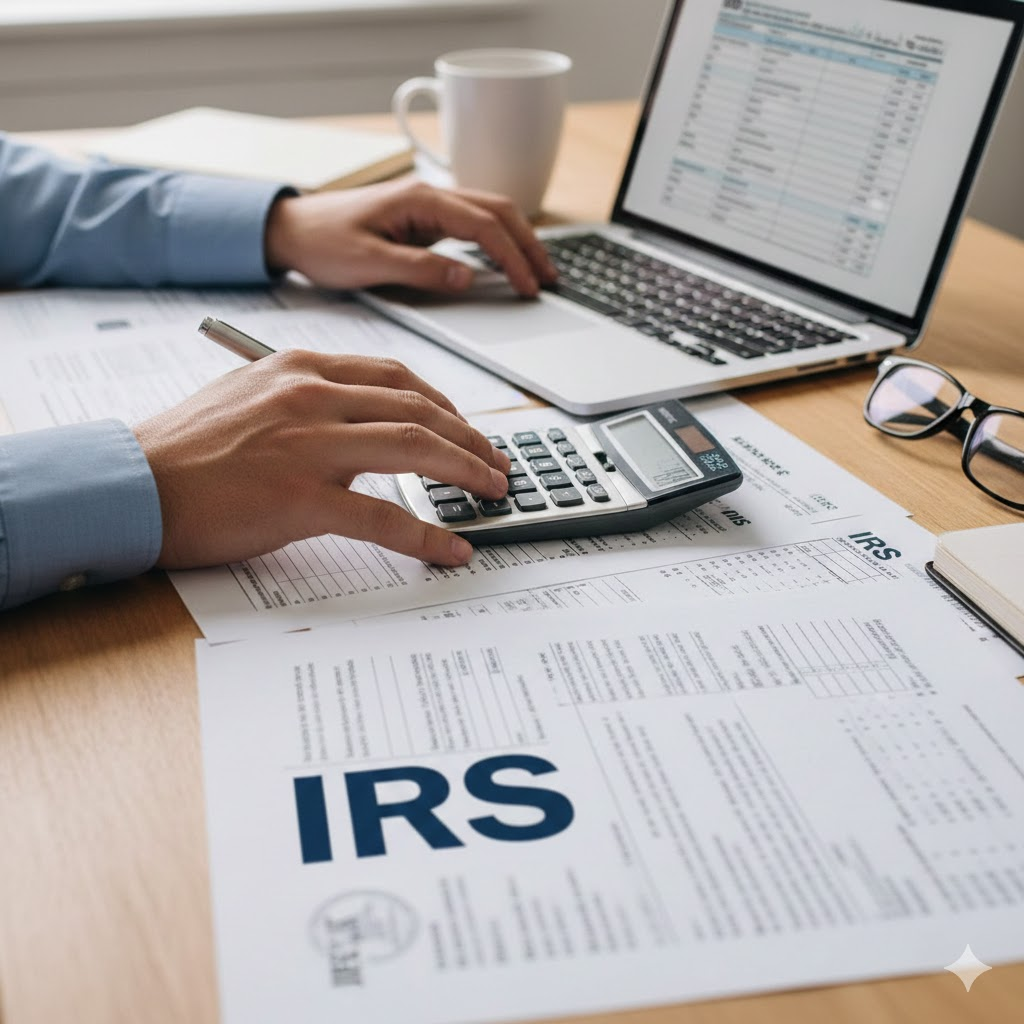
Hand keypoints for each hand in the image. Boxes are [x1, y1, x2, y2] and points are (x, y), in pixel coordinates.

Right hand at [132, 350, 510, 568]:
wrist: (130, 483)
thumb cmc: (185, 449)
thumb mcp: (250, 398)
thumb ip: (308, 401)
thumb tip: (361, 425)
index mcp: (300, 369)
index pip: (396, 377)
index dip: (445, 404)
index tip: (468, 428)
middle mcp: (310, 396)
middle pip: (419, 408)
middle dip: (471, 438)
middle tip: (496, 464)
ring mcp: (307, 445)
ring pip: (415, 448)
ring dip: (466, 471)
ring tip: (492, 493)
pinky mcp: (299, 498)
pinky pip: (383, 517)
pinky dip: (427, 535)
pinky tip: (452, 549)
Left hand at [263, 178, 557, 296]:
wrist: (291, 229)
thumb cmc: (322, 242)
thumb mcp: (368, 263)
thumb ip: (419, 270)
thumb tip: (467, 278)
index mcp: (419, 201)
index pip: (483, 226)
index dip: (512, 257)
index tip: (529, 286)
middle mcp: (430, 196)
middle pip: (498, 211)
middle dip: (529, 244)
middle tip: (550, 279)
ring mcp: (429, 206)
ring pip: (490, 214)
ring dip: (518, 240)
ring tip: (538, 272)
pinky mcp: (424, 219)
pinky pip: (472, 224)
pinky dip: (497, 241)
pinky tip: (506, 261)